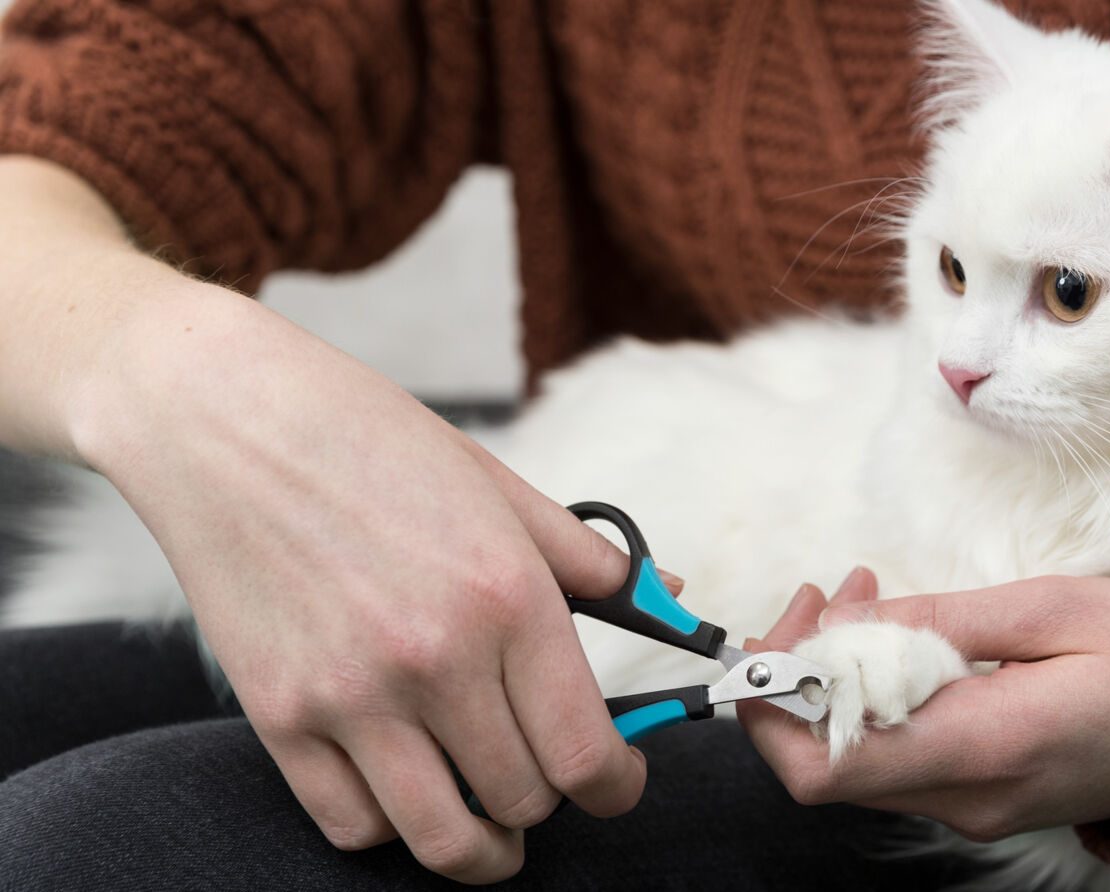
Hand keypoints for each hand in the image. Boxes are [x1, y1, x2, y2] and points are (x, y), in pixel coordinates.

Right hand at [73, 289, 658, 882]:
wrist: (228, 421)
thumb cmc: (370, 441)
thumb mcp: (499, 486)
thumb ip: (590, 555)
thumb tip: (666, 595)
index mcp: (507, 598)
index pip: (587, 751)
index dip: (617, 785)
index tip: (617, 779)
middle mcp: (436, 659)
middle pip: (525, 800)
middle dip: (552, 799)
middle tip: (547, 773)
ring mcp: (351, 697)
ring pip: (443, 839)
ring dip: (481, 844)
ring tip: (491, 822)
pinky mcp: (280, 717)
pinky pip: (353, 825)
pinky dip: (391, 825)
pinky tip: (408, 788)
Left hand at [739, 571, 1109, 842]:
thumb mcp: (1051, 608)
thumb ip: (939, 621)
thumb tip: (847, 627)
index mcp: (984, 749)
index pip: (826, 764)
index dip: (776, 701)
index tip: (789, 624)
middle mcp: (968, 799)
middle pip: (826, 770)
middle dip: (800, 678)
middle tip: (827, 594)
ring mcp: (974, 809)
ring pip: (857, 764)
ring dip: (836, 683)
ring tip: (867, 595)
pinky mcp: (983, 800)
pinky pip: (899, 761)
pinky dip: (875, 702)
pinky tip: (899, 640)